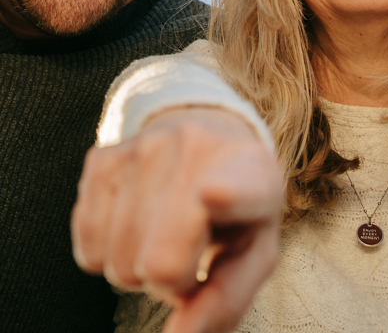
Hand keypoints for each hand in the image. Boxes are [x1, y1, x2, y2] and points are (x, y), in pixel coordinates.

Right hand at [72, 108, 282, 332]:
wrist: (205, 135)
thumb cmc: (234, 211)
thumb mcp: (252, 253)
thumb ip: (224, 301)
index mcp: (251, 174)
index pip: (237, 186)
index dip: (224, 194)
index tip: (211, 194)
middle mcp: (197, 148)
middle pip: (159, 264)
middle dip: (169, 279)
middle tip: (189, 249)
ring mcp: (145, 146)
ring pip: (117, 262)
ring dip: (138, 264)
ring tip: (163, 231)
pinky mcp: (102, 157)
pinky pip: (87, 246)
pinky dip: (108, 250)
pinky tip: (135, 220)